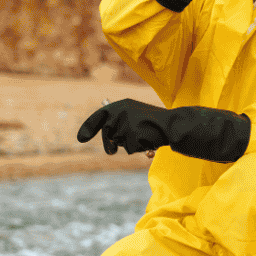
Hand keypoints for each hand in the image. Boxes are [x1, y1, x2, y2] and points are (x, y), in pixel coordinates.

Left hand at [77, 99, 250, 162]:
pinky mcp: (133, 135)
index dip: (88, 128)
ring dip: (129, 145)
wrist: (173, 125)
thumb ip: (119, 125)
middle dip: (110, 144)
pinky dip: (138, 148)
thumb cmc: (154, 123)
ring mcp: (127, 124)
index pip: (99, 116)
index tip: (81, 139)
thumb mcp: (134, 118)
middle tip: (114, 150)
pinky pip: (129, 149)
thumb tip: (107, 143)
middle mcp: (121, 112)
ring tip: (143, 137)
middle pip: (108, 134)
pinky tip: (148, 141)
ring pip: (118, 143)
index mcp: (122, 105)